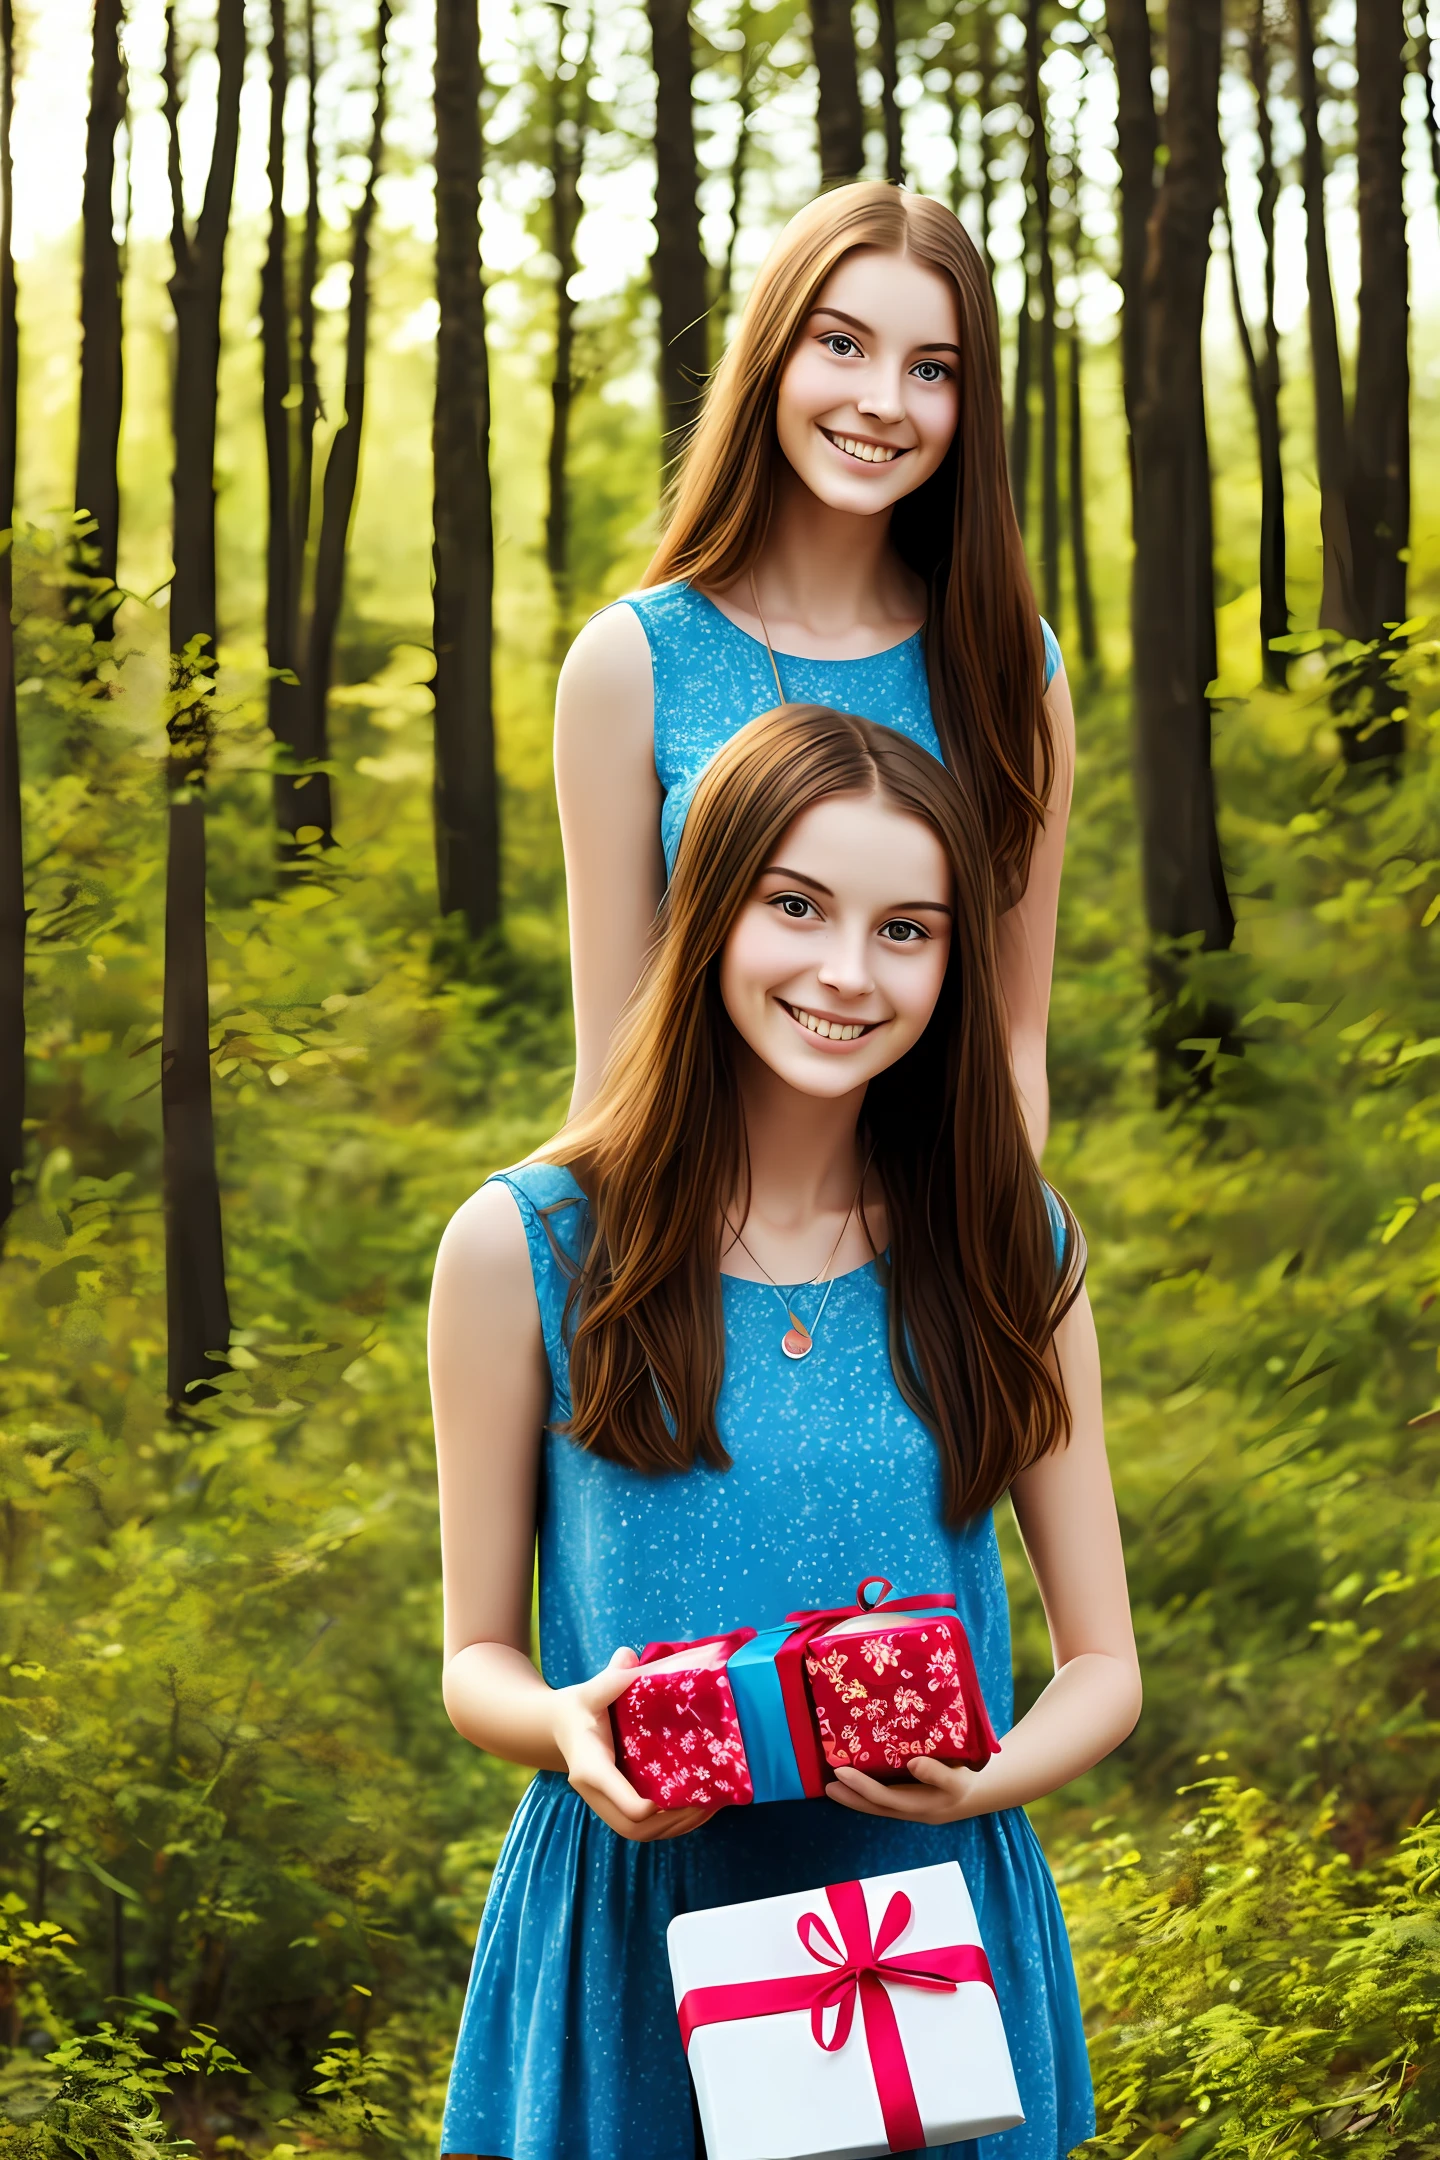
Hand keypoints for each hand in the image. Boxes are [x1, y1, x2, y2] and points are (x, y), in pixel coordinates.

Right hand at [550, 1647, 718, 1843]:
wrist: (559, 1727)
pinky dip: (669, 1825)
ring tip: (709, 1808)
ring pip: (638, 1833)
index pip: (621, 1800)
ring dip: (675, 1827)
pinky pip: (641, 1828)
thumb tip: (629, 1654)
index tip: (677, 1794)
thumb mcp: (591, 1691)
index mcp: (590, 1768)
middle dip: (672, 1821)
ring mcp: (604, 1804)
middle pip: (634, 1827)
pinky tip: (694, 1809)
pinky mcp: (614, 1806)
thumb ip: (610, 1677)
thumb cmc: (579, 1707)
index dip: (649, 1806)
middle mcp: (595, 1793)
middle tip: (707, 1802)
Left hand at [825, 1757, 983, 1824]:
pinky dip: (870, 1791)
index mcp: (919, 1806)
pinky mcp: (912, 1799)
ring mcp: (910, 1807)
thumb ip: (937, 1773)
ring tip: (835, 1785)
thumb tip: (912, 1763)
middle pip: (875, 1807)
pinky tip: (861, 1780)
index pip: (883, 1798)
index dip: (860, 1786)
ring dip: (856, 1797)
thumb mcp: (957, 1780)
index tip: (840, 1772)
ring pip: (878, 1805)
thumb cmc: (967, 1785)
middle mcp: (910, 1810)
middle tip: (827, 1786)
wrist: (982, 1793)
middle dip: (850, 1798)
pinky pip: (886, 1798)